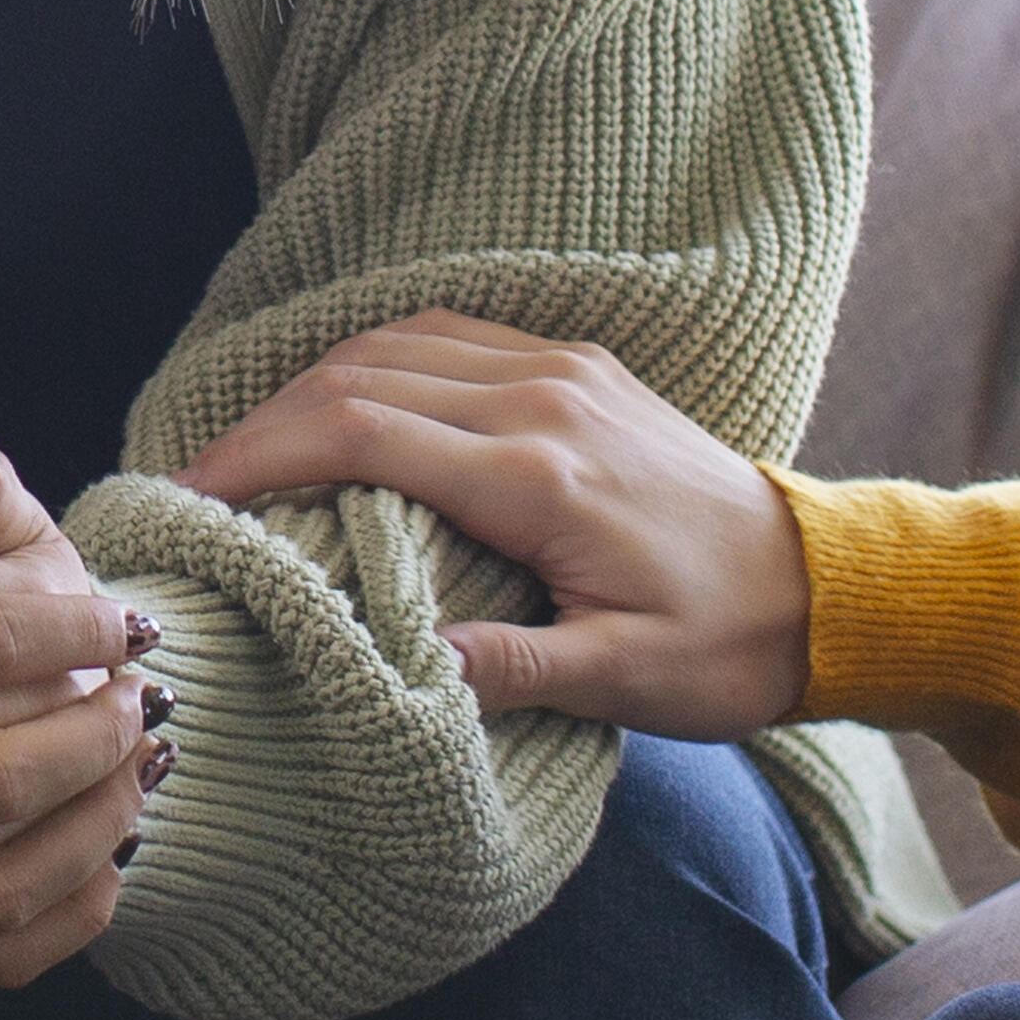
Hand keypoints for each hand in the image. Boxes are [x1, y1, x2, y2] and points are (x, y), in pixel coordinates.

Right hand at [175, 312, 807, 731]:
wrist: (829, 590)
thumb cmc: (728, 646)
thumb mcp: (624, 681)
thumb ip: (511, 671)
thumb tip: (400, 673)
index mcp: (539, 474)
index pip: (358, 433)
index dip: (257, 457)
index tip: (189, 499)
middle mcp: (543, 399)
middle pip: (358, 374)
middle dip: (261, 422)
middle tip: (196, 483)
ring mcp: (563, 371)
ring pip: (398, 342)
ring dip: (312, 386)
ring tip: (253, 453)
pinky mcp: (579, 369)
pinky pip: (449, 337)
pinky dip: (377, 364)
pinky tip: (343, 409)